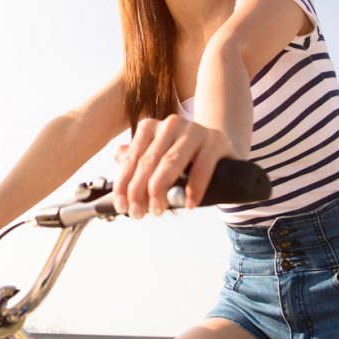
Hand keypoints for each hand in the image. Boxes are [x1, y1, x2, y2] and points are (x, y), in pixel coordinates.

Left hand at [113, 114, 238, 217]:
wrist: (221, 153)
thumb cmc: (184, 159)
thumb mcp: (159, 158)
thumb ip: (138, 159)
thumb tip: (117, 157)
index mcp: (150, 127)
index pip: (131, 159)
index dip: (123, 185)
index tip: (122, 206)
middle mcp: (170, 124)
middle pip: (148, 161)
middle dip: (139, 191)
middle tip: (138, 214)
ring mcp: (194, 130)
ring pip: (170, 162)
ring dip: (160, 191)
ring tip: (158, 210)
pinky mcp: (215, 140)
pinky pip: (201, 167)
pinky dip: (193, 189)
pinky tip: (189, 204)